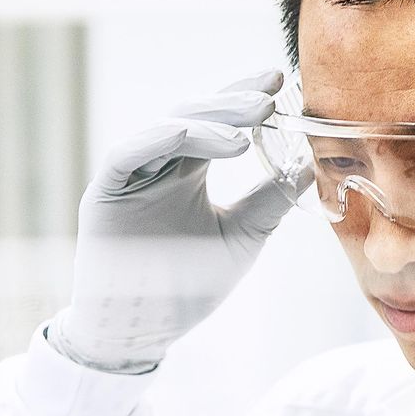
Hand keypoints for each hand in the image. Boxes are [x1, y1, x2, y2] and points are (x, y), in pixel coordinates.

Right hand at [51, 70, 302, 372]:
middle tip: (268, 97)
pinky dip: (159, 139)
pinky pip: (127, 154)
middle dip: (231, 102)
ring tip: (244, 130)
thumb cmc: (185, 286)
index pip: (217, 121)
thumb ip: (270, 200)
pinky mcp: (103, 193)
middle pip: (194, 115)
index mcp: (187, 170)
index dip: (243, 97)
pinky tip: (191, 137)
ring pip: (165, 128)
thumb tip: (311, 166)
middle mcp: (158, 165)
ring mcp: (130, 176)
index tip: (279, 82)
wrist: (142, 333)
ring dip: (205, 121)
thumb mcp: (241, 236)